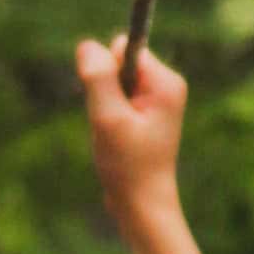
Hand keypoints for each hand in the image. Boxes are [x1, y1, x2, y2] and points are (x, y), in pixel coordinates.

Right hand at [75, 33, 190, 233]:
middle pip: (116, 64)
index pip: (122, 47)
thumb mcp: (108, 118)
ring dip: (104, 108)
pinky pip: (114, 101)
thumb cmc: (129, 167)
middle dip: (104, 92)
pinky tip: (115, 141)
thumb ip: (98, 78)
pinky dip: (106, 119)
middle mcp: (166, 87)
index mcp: (166, 82)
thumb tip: (87, 45)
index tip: (112, 107)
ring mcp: (157, 102)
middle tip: (113, 126)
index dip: (106, 74)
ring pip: (112, 84)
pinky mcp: (146, 115)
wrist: (142, 208)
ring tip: (115, 137)